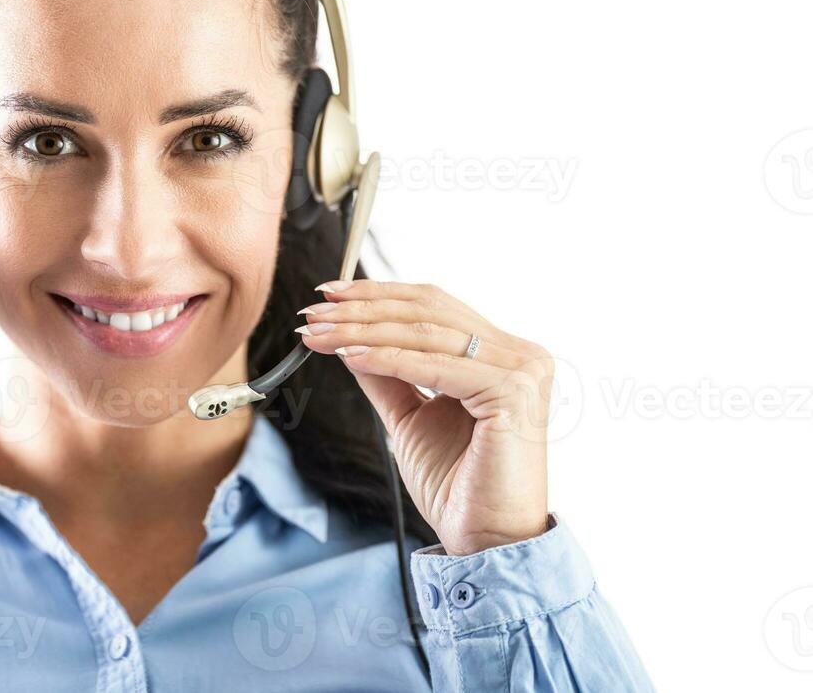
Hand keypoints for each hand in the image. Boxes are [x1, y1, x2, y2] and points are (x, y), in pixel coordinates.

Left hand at [296, 280, 552, 555]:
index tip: (327, 296)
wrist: (485, 540)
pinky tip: (349, 356)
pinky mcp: (514, 391)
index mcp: (502, 353)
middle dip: (362, 310)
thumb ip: (387, 374)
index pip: (432, 305)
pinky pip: (436, 366)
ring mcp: (523, 370)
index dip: (378, 295)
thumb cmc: (456, 484)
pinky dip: (388, 359)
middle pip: (428, 312)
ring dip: (364, 330)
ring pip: (427, 333)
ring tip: (320, 334)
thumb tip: (348, 336)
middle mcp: (521, 354)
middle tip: (313, 314)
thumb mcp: (410, 416)